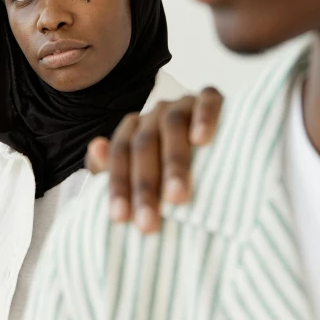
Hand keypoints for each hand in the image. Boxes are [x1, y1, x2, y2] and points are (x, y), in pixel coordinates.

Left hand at [85, 88, 222, 233]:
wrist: (222, 150)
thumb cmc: (172, 171)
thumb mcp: (141, 176)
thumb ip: (112, 168)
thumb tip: (97, 148)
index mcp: (134, 130)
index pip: (120, 153)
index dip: (118, 185)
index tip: (120, 218)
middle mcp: (155, 113)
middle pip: (144, 144)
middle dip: (145, 185)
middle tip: (149, 222)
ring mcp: (183, 103)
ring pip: (172, 125)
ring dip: (173, 161)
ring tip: (177, 195)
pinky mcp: (211, 98)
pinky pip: (207, 101)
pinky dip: (203, 118)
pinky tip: (202, 140)